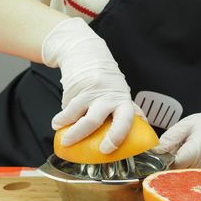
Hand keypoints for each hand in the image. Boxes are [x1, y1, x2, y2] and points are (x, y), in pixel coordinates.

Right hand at [42, 18, 141, 153]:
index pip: (126, 119)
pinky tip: (58, 123)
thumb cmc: (106, 77)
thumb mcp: (120, 92)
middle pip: (94, 120)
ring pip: (75, 114)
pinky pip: (67, 106)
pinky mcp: (75, 86)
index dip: (117, 135)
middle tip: (71, 144)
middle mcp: (107, 95)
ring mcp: (89, 91)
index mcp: (122, 100)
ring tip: (63, 137)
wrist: (85, 51)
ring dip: (65, 126)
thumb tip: (142, 130)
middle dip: (80, 134)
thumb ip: (128, 110)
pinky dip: (62, 117)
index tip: (106, 149)